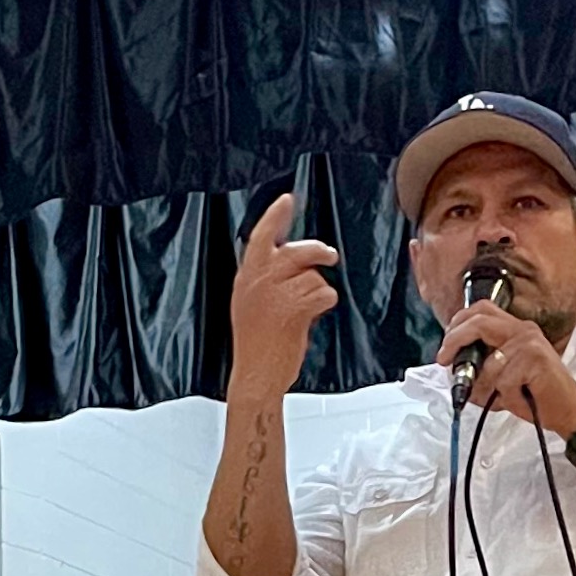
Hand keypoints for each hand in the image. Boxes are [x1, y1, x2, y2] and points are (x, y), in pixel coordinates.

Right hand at [227, 194, 340, 400]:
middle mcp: (258, 281)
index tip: (287, 200)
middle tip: (329, 257)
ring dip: (319, 291)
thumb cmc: (257, 345)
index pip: (261, 237)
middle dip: (317, 251)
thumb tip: (295, 261)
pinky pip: (322, 293)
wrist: (255, 375)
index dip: (275, 217)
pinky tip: (313, 316)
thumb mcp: (252, 304)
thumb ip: (267, 280)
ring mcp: (274, 294)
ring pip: (313, 276)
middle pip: (296, 251)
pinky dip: (325, 303)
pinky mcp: (291, 309)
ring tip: (307, 310)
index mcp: (246, 277)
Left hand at [437, 294, 575, 434]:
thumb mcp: (503, 378)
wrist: (569, 412)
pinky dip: (507, 397)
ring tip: (507, 399)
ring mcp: (530, 343)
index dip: (458, 324)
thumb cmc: (536, 396)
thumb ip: (482, 367)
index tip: (445, 347)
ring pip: (489, 363)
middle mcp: (524, 330)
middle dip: (455, 340)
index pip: (481, 311)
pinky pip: (503, 381)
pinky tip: (522, 399)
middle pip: (479, 321)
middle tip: (443, 360)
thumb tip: (452, 369)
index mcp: (517, 330)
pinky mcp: (535, 359)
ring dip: (489, 388)